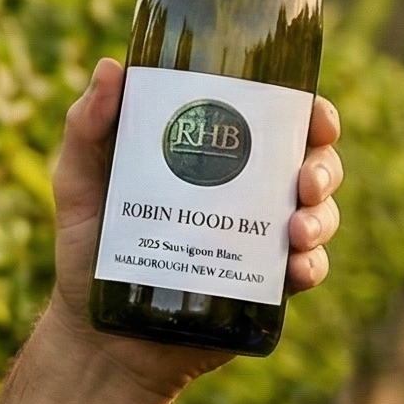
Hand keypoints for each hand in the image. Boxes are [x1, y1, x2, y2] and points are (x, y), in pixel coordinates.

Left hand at [41, 58, 344, 401]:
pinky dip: (313, 266)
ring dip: (323, 217)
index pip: (278, 122)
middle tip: (305, 181)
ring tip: (297, 229)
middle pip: (312, 165)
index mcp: (218, 157)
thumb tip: (110, 68)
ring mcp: (260, 242)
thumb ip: (86, 127)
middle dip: (323, 167)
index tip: (314, 114)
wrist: (96, 336)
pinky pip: (307, 271)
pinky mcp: (263, 289)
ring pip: (320, 216)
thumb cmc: (87, 250)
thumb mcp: (80, 182)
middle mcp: (248, 194)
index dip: (311, 113)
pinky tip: (298, 268)